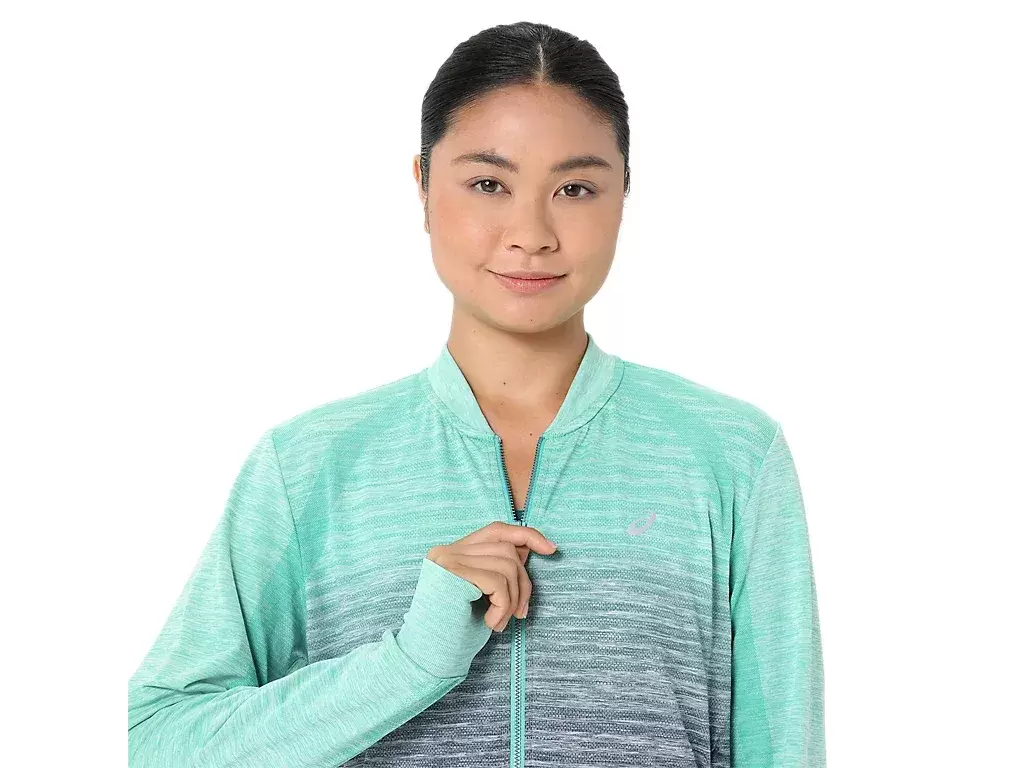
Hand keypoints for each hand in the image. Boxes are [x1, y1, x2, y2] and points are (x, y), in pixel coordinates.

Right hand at [427, 521, 557, 631]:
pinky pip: (497, 583)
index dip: (527, 535)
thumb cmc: (457, 631)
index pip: (497, 530)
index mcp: (454, 552)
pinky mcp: (451, 574)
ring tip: (502, 622)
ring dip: (513, 600)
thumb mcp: (483, 595)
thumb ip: (498, 569)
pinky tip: (492, 624)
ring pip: (506, 566)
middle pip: (507, 551)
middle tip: (520, 614)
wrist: (428, 658)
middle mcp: (448, 550)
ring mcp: (448, 560)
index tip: (551, 548)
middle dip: (523, 584)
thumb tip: (530, 548)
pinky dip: (503, 607)